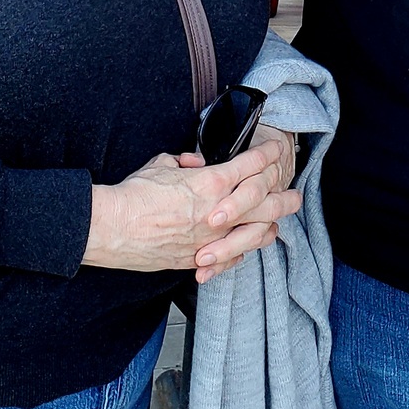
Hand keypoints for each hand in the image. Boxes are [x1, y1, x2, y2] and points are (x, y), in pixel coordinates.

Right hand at [82, 138, 297, 276]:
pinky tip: (251, 245)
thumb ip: (185, 163)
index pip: (250, 165)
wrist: (112, 228)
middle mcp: (217, 212)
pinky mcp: (199, 258)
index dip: (268, 156)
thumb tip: (194, 164)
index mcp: (210, 182)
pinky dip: (244, 249)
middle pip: (265, 202)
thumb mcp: (162, 164)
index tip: (277, 150)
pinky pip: (233, 257)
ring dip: (272, 224)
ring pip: (256, 233)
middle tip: (296, 192)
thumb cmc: (134, 195)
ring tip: (281, 221)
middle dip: (285, 195)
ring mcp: (211, 239)